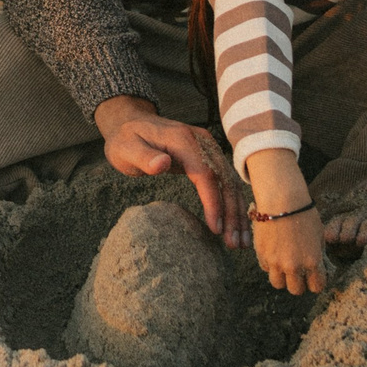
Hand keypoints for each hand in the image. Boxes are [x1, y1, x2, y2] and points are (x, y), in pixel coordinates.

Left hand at [94, 96, 236, 242]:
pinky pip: (227, 182)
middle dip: (232, 213)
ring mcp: (208, 149)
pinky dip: (234, 204)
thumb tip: (163, 164)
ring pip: (230, 182)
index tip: (216, 228)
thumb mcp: (126, 148)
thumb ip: (144, 156)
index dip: (213, 201)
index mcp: (183, 139)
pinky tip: (238, 225)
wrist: (132, 122)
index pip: (205, 173)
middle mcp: (202, 142)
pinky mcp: (210, 157)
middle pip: (224, 179)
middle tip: (234, 244)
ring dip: (238, 212)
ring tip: (241, 242)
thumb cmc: (126, 139)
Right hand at [241, 149, 330, 293]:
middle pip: (296, 290)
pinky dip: (271, 265)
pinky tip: (275, 253)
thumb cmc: (304, 213)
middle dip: (299, 283)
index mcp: (312, 262)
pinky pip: (266, 269)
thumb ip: (318, 254)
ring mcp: (275, 262)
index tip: (315, 277)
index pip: (316, 287)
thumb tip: (318, 266)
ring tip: (285, 266)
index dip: (316, 283)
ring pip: (278, 284)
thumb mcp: (319, 235)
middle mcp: (294, 266)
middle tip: (300, 274)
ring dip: (283, 278)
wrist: (281, 199)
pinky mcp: (261, 255)